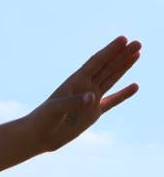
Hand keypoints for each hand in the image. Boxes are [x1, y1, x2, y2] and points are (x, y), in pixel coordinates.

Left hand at [30, 36, 140, 151]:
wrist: (37, 137)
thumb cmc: (42, 120)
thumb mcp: (56, 109)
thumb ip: (74, 102)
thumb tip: (93, 97)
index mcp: (75, 82)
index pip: (96, 62)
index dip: (109, 51)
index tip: (123, 39)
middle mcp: (84, 87)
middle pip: (107, 67)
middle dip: (121, 55)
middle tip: (138, 43)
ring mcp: (89, 100)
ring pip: (111, 79)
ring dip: (123, 67)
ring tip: (137, 54)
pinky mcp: (92, 113)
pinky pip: (112, 101)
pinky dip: (123, 94)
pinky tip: (134, 86)